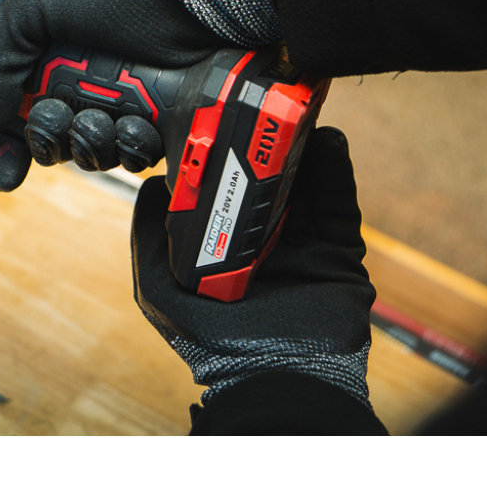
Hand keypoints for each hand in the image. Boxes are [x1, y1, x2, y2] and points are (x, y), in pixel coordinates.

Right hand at [0, 0, 280, 189]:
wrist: (219, 1)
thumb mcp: (42, 2)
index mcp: (43, 42)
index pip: (4, 100)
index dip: (0, 137)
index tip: (3, 163)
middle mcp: (77, 71)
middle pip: (44, 134)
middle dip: (49, 136)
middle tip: (60, 116)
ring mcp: (116, 97)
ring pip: (85, 149)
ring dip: (91, 139)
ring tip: (109, 112)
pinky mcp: (153, 119)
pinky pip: (129, 153)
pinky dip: (130, 144)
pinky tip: (140, 122)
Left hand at [132, 126, 376, 411]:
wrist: (274, 377)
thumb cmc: (210, 341)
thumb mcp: (158, 287)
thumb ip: (149, 236)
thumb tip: (147, 186)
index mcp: (225, 249)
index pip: (226, 193)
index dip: (224, 159)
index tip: (219, 124)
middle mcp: (265, 244)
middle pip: (270, 182)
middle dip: (268, 146)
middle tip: (263, 108)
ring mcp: (304, 247)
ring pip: (306, 186)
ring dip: (303, 149)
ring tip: (295, 112)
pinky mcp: (338, 255)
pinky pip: (340, 206)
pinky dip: (335, 172)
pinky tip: (327, 141)